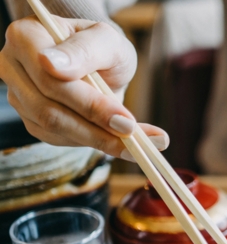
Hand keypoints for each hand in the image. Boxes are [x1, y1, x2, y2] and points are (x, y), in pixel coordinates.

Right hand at [0, 16, 168, 160]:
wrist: (101, 62)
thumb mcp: (105, 40)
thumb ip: (84, 50)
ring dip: (99, 141)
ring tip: (137, 146)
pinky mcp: (34, 121)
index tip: (127, 122)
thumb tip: (51, 65)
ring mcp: (21, 97)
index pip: (51, 81)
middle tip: (135, 139)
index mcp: (25, 39)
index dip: (91, 105)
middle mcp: (14, 68)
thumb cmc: (103, 47)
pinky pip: (61, 140)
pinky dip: (93, 144)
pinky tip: (119, 141)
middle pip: (51, 111)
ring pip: (56, 130)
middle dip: (98, 130)